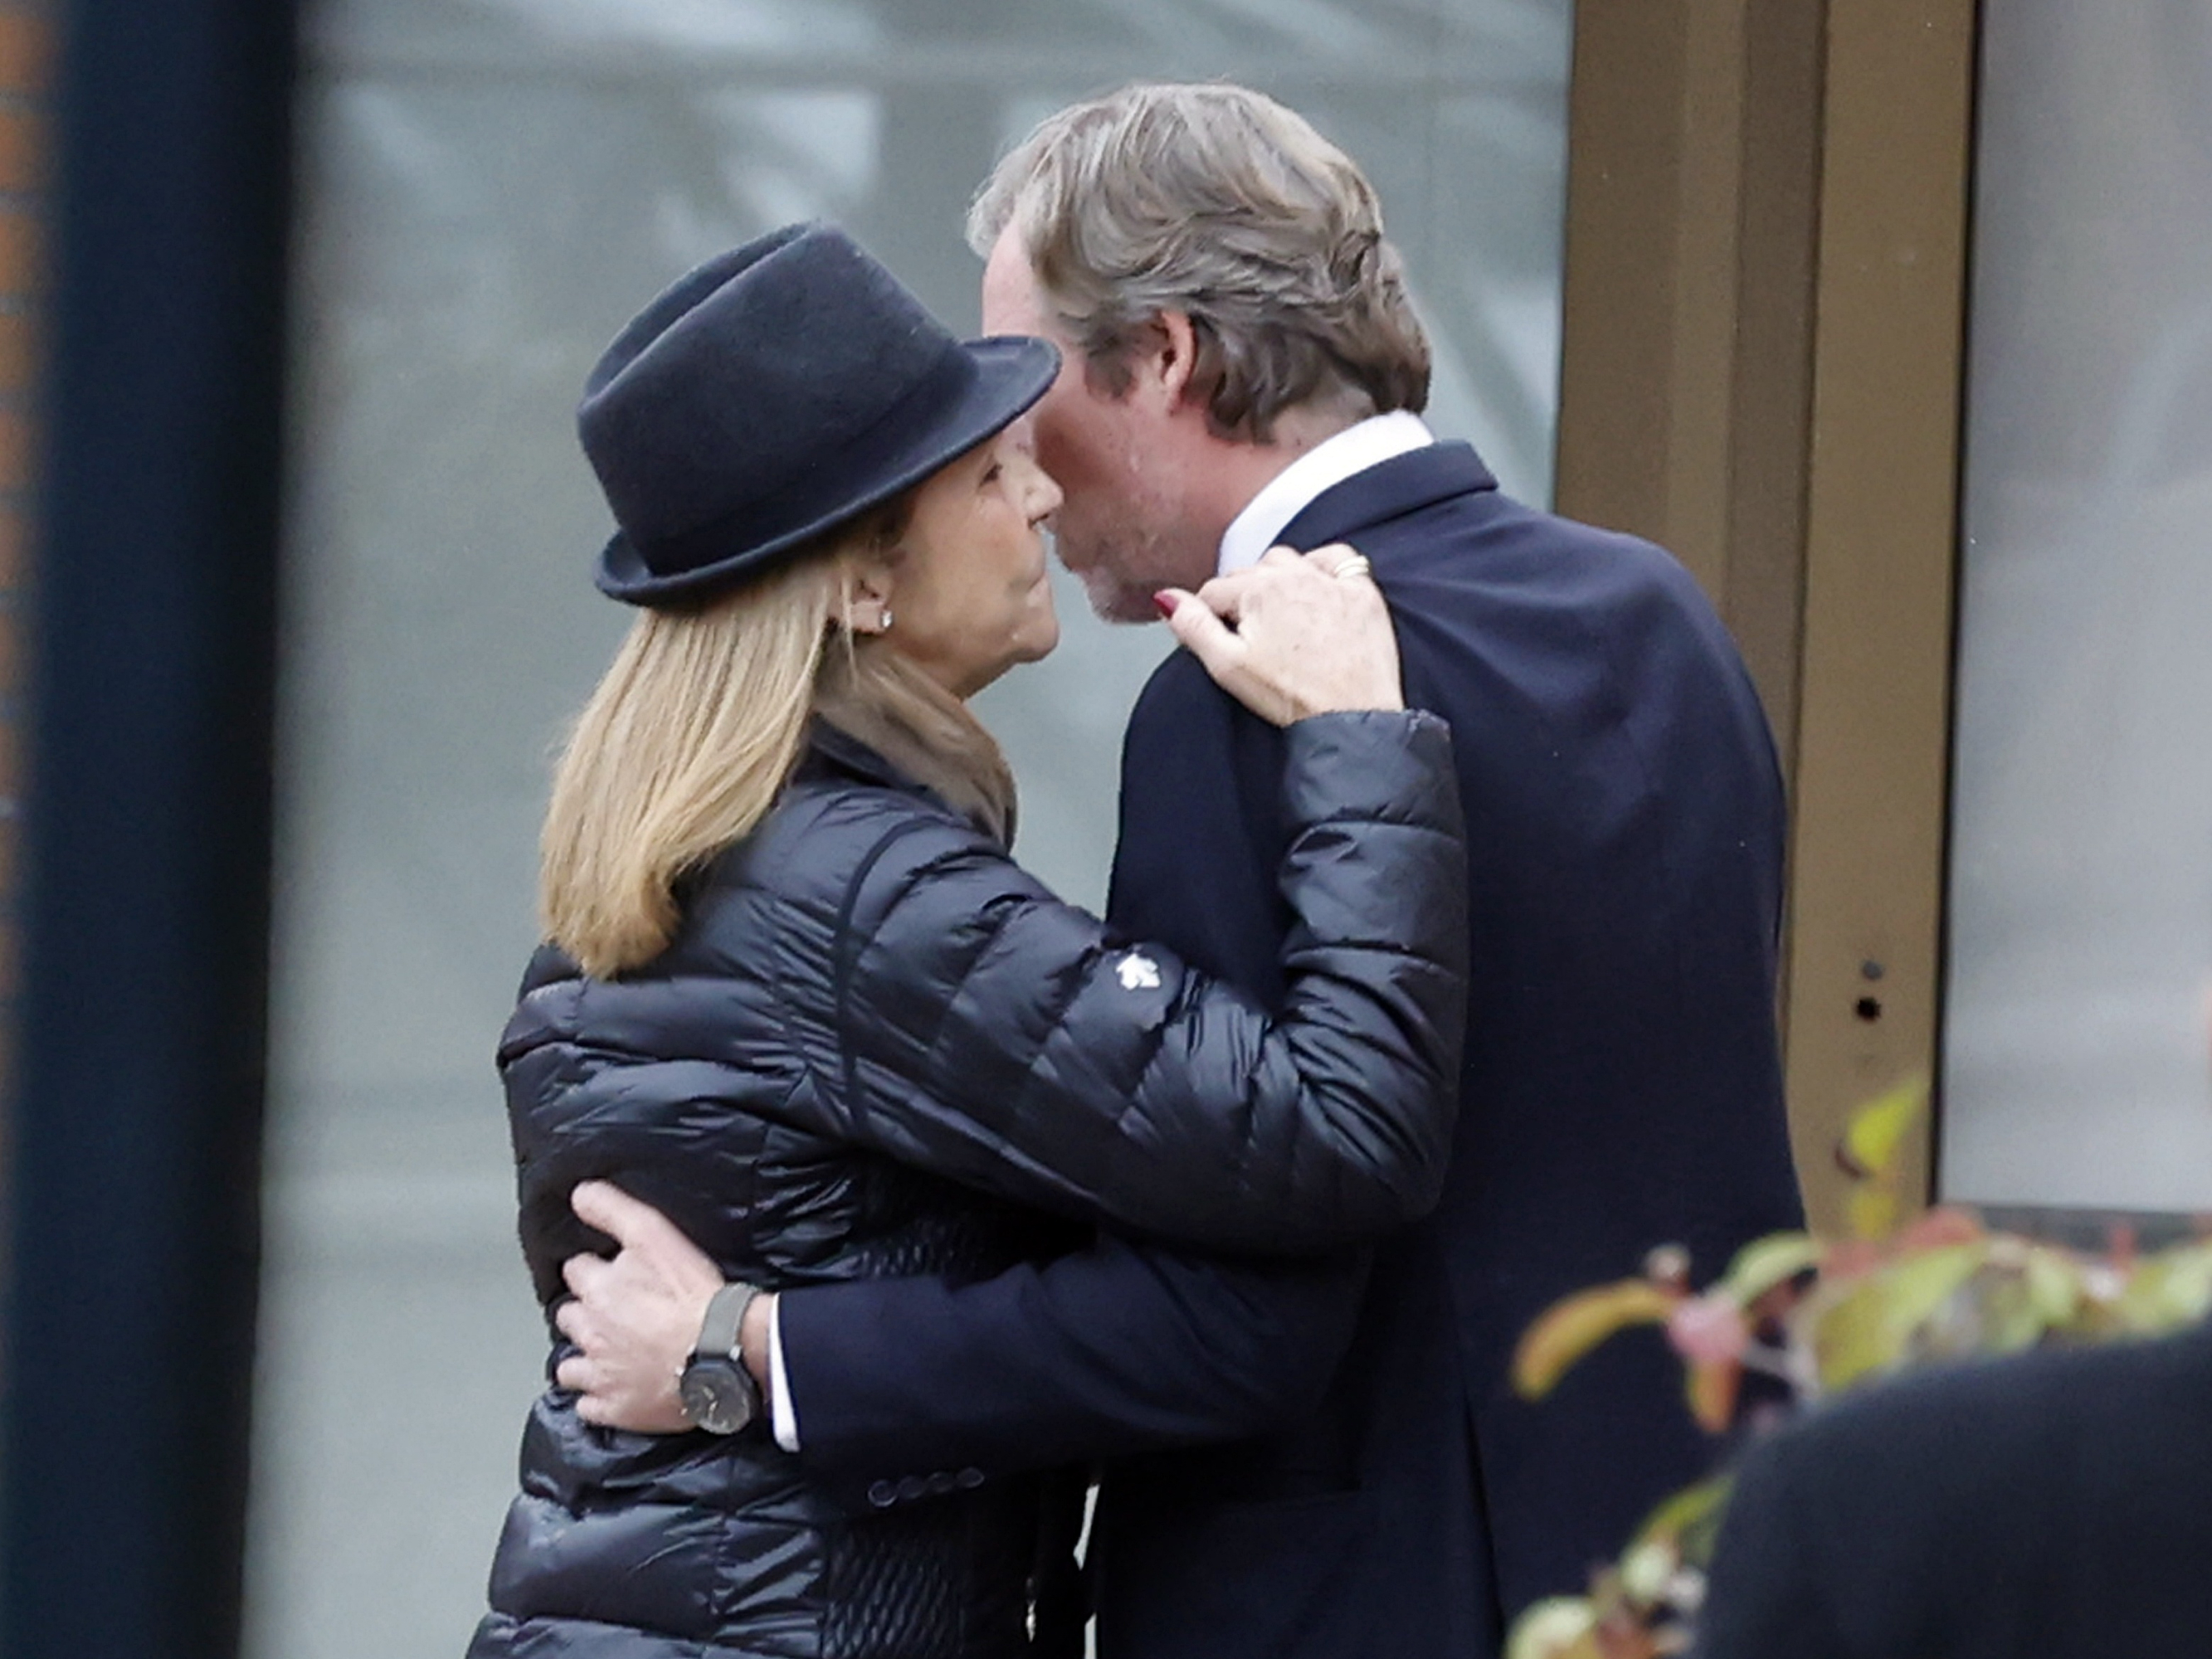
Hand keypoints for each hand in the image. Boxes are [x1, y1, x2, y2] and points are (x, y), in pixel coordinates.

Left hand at [554, 1181, 770, 1431]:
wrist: (721, 1350)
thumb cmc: (693, 1296)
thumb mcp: (654, 1235)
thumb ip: (613, 1210)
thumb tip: (579, 1193)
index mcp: (598, 1289)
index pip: (577, 1270)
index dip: (594, 1269)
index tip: (609, 1274)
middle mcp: (591, 1331)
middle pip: (569, 1317)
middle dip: (585, 1313)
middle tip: (611, 1313)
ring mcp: (600, 1373)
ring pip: (569, 1366)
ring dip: (582, 1359)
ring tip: (605, 1354)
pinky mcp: (614, 1407)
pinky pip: (588, 1407)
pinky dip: (596, 1399)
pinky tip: (612, 1390)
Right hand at [1160, 544, 1403, 725]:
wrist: (1350, 718)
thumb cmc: (1291, 697)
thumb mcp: (1227, 666)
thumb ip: (1193, 626)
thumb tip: (1166, 598)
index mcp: (1256, 591)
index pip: (1214, 591)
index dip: (1210, 617)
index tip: (1222, 641)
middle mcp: (1293, 575)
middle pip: (1249, 573)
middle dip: (1243, 598)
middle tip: (1250, 637)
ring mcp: (1330, 581)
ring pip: (1288, 561)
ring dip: (1277, 579)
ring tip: (1278, 617)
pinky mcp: (1362, 592)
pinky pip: (1337, 558)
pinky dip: (1322, 567)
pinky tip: (1316, 590)